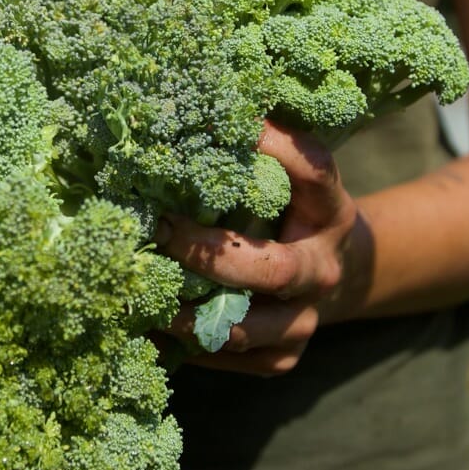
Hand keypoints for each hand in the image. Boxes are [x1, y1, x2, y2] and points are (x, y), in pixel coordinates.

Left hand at [155, 121, 365, 375]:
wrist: (330, 276)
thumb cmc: (288, 214)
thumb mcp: (286, 180)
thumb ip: (252, 154)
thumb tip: (189, 111)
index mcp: (328, 212)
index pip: (314, 171)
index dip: (276, 147)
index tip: (232, 129)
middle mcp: (323, 270)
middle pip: (274, 269)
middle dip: (208, 253)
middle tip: (159, 229)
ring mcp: (304, 321)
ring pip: (246, 328)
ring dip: (185, 311)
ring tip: (138, 289)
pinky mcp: (282, 358)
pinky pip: (230, 358)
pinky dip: (184, 344)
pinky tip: (146, 323)